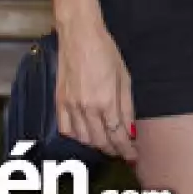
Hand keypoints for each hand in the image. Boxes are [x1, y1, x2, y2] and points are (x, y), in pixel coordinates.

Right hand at [55, 10, 137, 162]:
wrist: (80, 36)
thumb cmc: (106, 52)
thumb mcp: (125, 78)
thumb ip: (127, 106)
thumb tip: (131, 129)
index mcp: (105, 102)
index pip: (117, 136)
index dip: (126, 150)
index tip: (133, 156)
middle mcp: (86, 108)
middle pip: (100, 141)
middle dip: (113, 150)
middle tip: (123, 151)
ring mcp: (70, 106)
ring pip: (83, 139)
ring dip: (97, 145)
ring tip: (108, 143)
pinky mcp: (59, 102)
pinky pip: (66, 129)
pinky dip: (77, 137)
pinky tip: (86, 134)